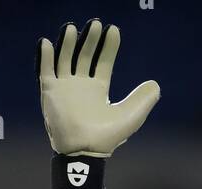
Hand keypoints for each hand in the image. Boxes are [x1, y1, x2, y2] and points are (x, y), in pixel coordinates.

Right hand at [37, 19, 159, 156]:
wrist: (84, 150)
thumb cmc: (107, 136)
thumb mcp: (131, 115)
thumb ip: (144, 99)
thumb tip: (156, 84)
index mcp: (98, 89)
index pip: (103, 61)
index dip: (108, 46)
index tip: (113, 30)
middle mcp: (81, 85)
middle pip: (84, 55)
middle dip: (89, 39)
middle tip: (95, 24)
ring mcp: (65, 88)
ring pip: (65, 58)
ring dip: (68, 42)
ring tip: (72, 28)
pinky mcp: (50, 92)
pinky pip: (46, 70)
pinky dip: (45, 56)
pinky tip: (47, 43)